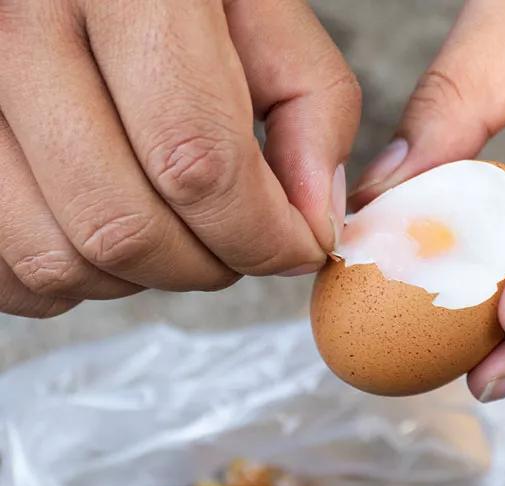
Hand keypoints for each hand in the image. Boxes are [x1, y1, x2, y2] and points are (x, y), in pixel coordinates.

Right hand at [0, 0, 358, 317]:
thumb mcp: (264, 13)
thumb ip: (313, 107)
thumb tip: (313, 223)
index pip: (196, 160)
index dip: (260, 234)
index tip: (297, 248)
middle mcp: (20, 31)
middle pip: (123, 226)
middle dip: (207, 265)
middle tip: (242, 246)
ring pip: (58, 258)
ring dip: (140, 277)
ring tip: (178, 232)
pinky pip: (6, 268)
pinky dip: (74, 278)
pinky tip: (111, 230)